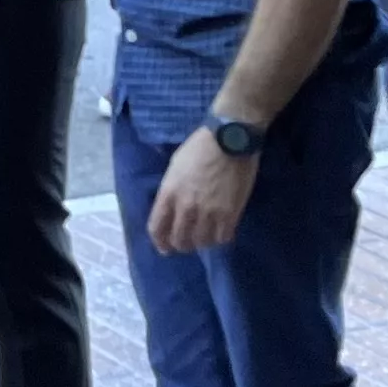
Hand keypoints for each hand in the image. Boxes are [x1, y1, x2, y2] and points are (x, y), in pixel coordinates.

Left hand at [146, 123, 263, 253]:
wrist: (230, 139)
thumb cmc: (201, 146)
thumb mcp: (175, 165)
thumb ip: (171, 189)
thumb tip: (170, 206)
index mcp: (168, 193)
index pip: (157, 229)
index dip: (160, 242)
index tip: (165, 247)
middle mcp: (185, 207)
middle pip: (179, 241)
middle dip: (181, 245)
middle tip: (188, 243)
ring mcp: (208, 213)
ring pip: (201, 243)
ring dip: (203, 242)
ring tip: (207, 236)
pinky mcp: (230, 214)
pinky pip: (222, 238)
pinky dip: (221, 238)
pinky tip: (222, 231)